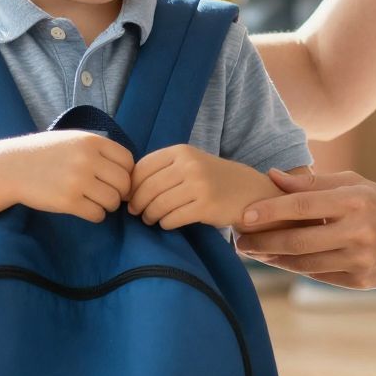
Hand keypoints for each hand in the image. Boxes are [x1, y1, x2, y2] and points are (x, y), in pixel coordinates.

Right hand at [0, 131, 133, 221]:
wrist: (11, 167)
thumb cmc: (45, 154)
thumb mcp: (74, 139)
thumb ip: (100, 150)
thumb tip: (128, 171)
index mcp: (92, 141)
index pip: (128, 161)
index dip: (126, 173)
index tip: (116, 180)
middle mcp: (87, 159)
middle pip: (124, 183)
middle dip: (120, 192)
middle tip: (109, 195)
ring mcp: (78, 181)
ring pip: (112, 201)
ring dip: (108, 205)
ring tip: (96, 202)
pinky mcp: (67, 201)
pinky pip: (97, 214)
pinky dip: (96, 215)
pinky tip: (86, 209)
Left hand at [127, 145, 277, 229]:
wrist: (248, 191)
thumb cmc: (213, 179)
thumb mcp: (190, 163)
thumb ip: (163, 169)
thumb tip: (127, 187)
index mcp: (182, 151)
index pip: (142, 168)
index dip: (131, 185)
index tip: (130, 197)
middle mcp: (190, 165)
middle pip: (147, 188)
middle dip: (137, 204)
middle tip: (137, 212)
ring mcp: (199, 185)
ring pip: (158, 205)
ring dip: (149, 216)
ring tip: (151, 219)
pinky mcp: (206, 206)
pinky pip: (172, 218)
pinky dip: (165, 224)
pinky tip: (167, 223)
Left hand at [234, 166, 375, 288]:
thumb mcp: (357, 185)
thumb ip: (313, 183)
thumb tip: (271, 177)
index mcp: (356, 200)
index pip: (303, 204)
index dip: (270, 210)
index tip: (244, 215)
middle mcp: (358, 231)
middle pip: (297, 239)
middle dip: (262, 240)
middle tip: (239, 239)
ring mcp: (360, 259)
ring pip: (303, 262)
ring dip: (273, 257)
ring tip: (253, 250)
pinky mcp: (361, 281)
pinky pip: (318, 276)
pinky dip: (295, 268)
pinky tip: (279, 260)